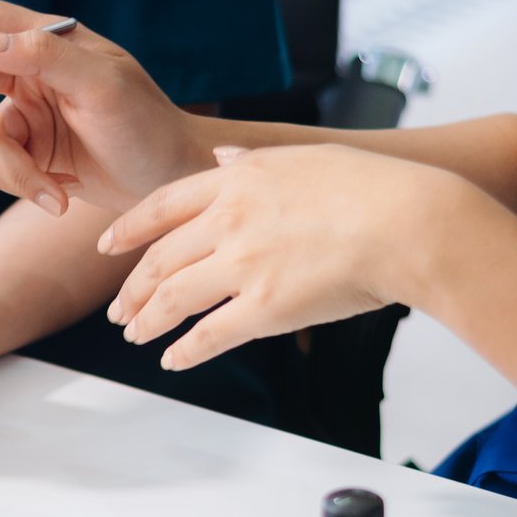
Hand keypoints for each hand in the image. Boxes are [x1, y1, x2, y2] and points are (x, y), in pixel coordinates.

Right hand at [0, 0, 206, 216]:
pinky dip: (25, 187)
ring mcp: (30, 114)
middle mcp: (32, 71)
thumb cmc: (148, 126)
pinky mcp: (33, 155)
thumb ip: (41, 56)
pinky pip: (2, 169)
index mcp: (48, 40)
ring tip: (52, 192)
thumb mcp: (100, 86)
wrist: (174, 184)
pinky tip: (60, 197)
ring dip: (15, 171)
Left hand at [102, 145, 464, 370]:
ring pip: (173, 298)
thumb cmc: (371, 188)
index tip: (108, 245)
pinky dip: (184, 350)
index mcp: (237, 180)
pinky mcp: (264, 308)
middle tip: (118, 309)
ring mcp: (243, 265)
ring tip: (135, 335)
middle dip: (132, 289)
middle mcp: (229, 220)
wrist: (409, 222)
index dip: (128, 229)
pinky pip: (208, 335)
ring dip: (147, 320)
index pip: (162, 205)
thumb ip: (254, 161)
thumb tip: (222, 156)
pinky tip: (172, 360)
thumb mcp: (304, 157)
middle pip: (160, 258)